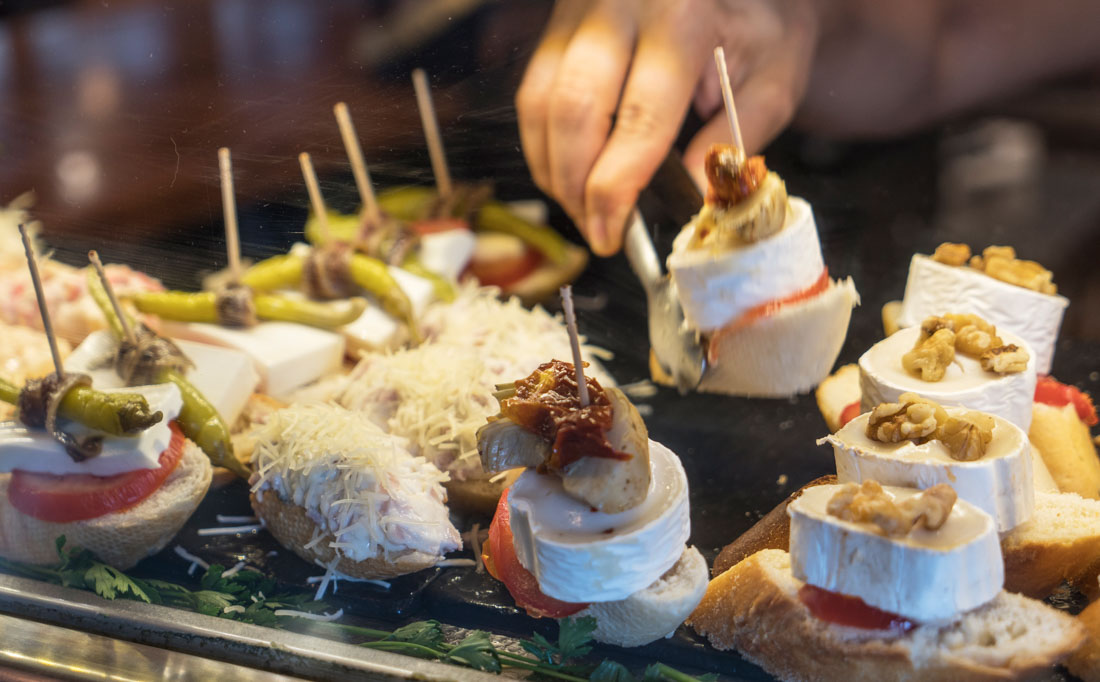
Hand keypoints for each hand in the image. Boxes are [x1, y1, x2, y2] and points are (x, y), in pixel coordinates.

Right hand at [516, 0, 822, 255]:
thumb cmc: (758, 27)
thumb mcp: (772, 81)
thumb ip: (735, 140)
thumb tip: (693, 199)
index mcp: (682, 18)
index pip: (638, 119)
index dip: (617, 188)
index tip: (612, 235)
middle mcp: (621, 7)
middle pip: (573, 111)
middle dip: (576, 187)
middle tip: (596, 232)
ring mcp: (581, 12)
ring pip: (540, 103)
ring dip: (554, 170)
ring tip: (583, 210)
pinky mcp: (559, 24)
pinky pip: (533, 92)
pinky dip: (544, 144)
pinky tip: (570, 174)